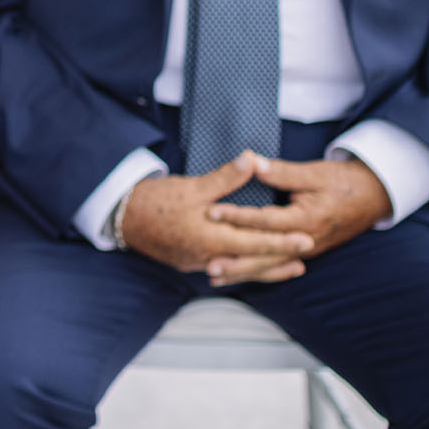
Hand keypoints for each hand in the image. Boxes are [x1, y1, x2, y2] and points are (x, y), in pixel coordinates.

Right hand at [118, 153, 315, 285]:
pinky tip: (252, 265)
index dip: (282, 242)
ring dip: (265, 268)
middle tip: (306, 257)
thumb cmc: (155, 201)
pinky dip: (243, 267)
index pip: (254, 242)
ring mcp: (198, 263)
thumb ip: (225, 178)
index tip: (306, 241)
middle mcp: (207, 256)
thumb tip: (253, 160)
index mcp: (209, 238)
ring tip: (290, 268)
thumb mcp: (192, 187)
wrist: (122, 219)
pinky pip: (224, 267)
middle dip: (280, 260)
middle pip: (251, 262)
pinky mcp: (190, 262)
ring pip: (239, 268)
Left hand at [205, 155, 391, 270]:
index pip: (266, 221)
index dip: (237, 216)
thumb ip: (282, 172)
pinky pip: (277, 264)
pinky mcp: (306, 251)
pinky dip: (256, 270)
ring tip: (214, 276)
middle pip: (266, 253)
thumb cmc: (345, 181)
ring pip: (270, 265)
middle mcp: (307, 241)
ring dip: (243, 271)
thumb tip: (254, 163)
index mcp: (308, 220)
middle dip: (237, 260)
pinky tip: (236, 275)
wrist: (375, 196)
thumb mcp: (315, 172)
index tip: (212, 213)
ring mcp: (307, 250)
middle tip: (209, 264)